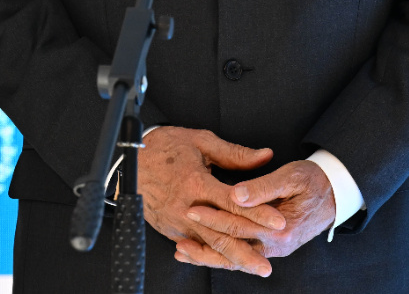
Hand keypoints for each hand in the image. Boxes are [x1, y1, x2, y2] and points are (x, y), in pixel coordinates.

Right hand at [137, 126, 286, 276]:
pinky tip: (228, 263)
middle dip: (247, 251)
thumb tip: (265, 156)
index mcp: (196, 183)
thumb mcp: (201, 141)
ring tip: (254, 267)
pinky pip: (195, 245)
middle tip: (267, 265)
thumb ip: (235, 154)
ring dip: (232, 258)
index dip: (258, 213)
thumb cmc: (165, 147)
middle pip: (221, 235)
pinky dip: (212, 256)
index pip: (233, 203)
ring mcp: (177, 222)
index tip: (278, 222)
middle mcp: (187, 208)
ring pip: (209, 246)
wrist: (130, 161)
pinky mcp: (170, 230)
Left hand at [176, 159, 335, 274]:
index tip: (192, 209)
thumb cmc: (314, 181)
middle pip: (234, 251)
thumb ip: (263, 186)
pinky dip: (220, 255)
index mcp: (281, 228)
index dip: (215, 217)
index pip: (240, 226)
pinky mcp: (270, 248)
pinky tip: (201, 251)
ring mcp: (274, 250)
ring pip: (235, 259)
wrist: (337, 194)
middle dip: (204, 245)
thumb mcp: (292, 176)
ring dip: (209, 256)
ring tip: (182, 251)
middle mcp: (277, 246)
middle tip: (178, 238)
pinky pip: (242, 255)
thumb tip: (236, 194)